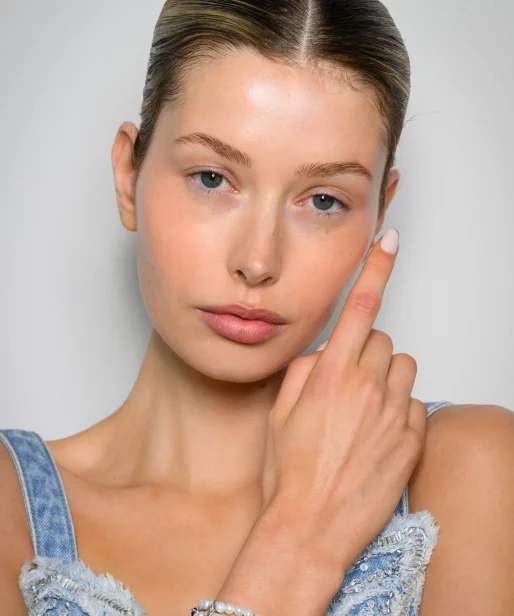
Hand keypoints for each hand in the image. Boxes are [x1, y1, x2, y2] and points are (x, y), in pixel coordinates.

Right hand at [260, 228, 425, 575]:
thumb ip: (304, 370)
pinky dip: (398, 410)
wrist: (312, 526)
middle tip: (346, 382)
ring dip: (385, 377)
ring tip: (363, 409)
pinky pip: (414, 404)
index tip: (388, 241)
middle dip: (367, 350)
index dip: (375, 269)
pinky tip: (375, 435)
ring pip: (403, 368)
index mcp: (330, 375)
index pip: (360, 307)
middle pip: (383, 340)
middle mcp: (366, 387)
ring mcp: (393, 413)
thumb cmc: (288, 471)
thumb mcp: (279, 412)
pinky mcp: (411, 439)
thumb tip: (324, 353)